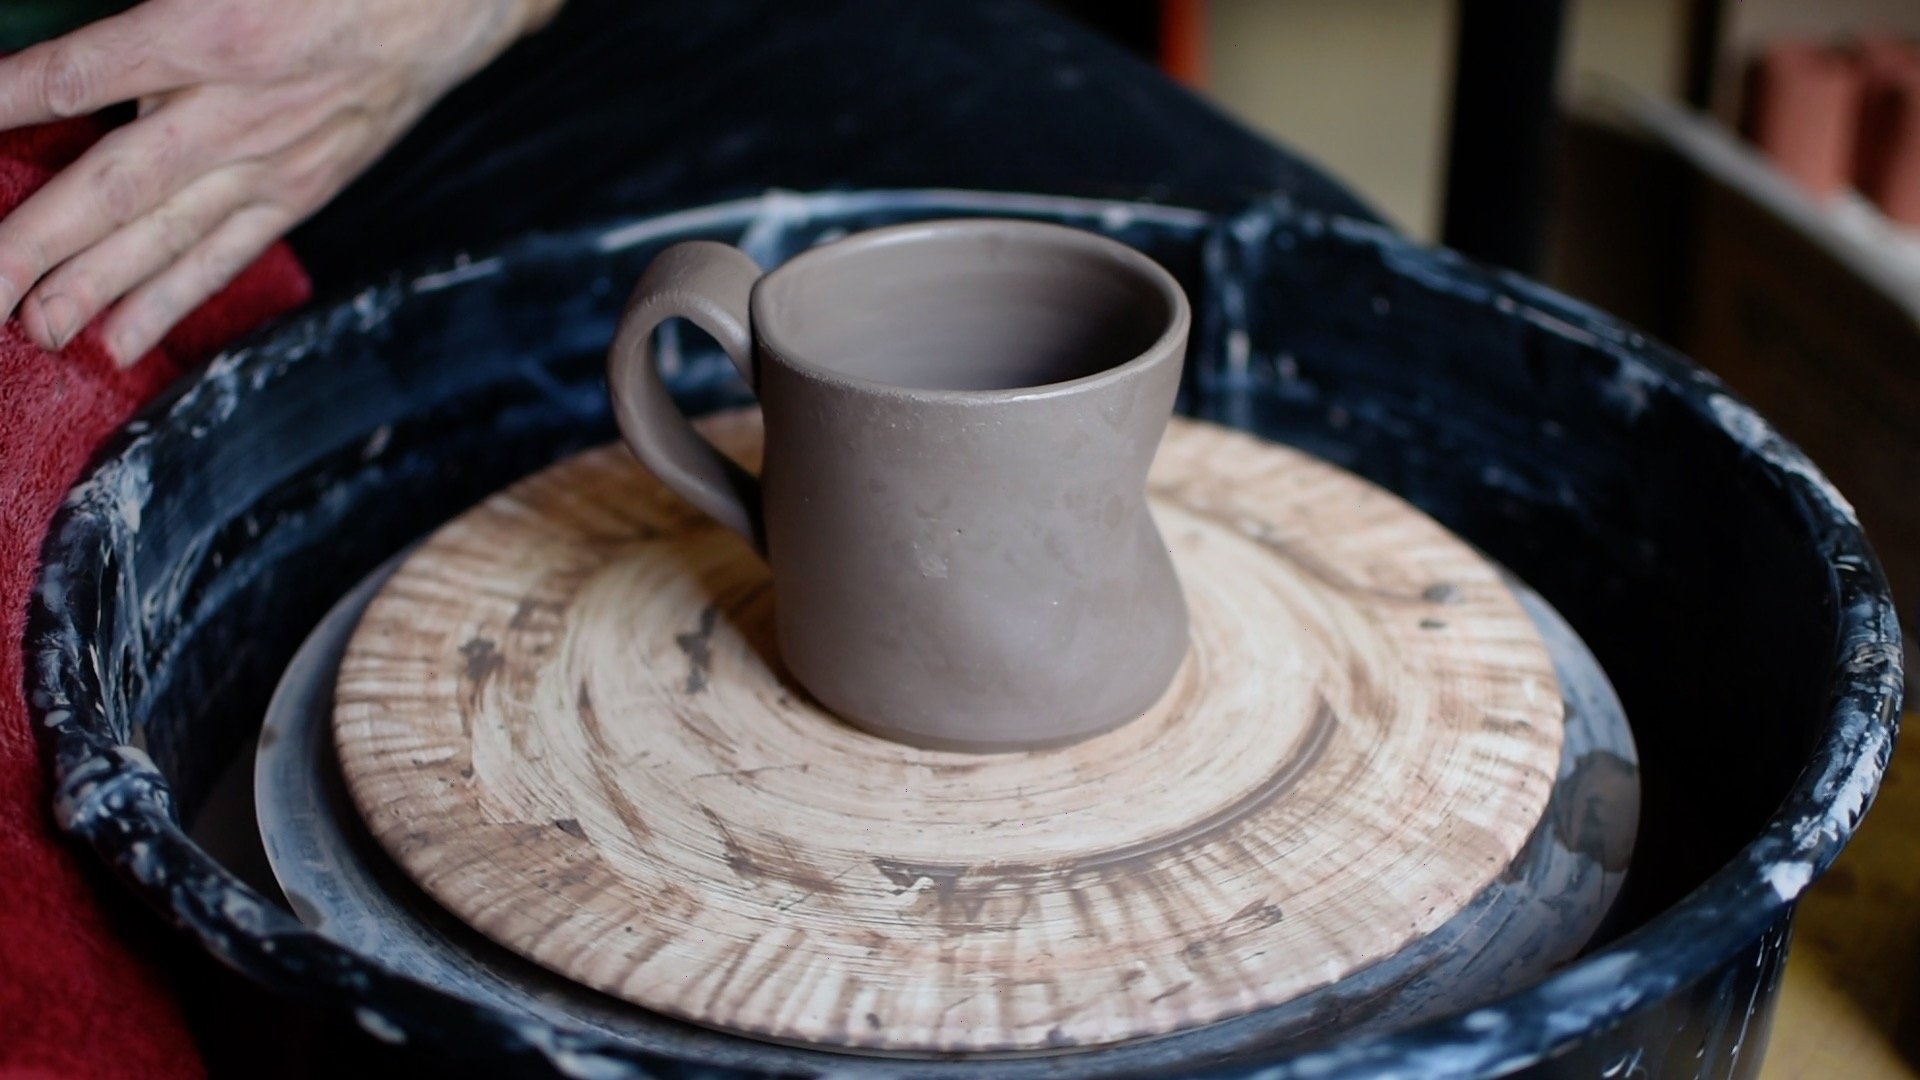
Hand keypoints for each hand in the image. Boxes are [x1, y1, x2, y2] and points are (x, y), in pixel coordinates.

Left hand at [0, 0, 563, 364]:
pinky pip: (225, 257)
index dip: (9, 102)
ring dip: (91, 288)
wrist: (441, 4)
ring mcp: (270, 164)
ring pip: (163, 237)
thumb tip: (95, 63)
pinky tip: (123, 340)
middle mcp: (232, 112)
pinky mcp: (300, 193)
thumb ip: (156, 12)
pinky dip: (170, 301)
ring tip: (35, 329)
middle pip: (110, 186)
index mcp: (207, 32)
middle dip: (35, 241)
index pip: (77, 74)